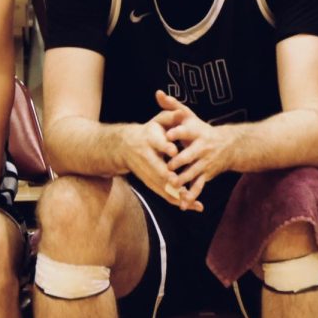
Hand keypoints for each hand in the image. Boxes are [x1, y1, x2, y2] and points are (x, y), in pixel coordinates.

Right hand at [117, 95, 196, 209]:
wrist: (124, 146)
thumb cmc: (148, 132)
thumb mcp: (157, 121)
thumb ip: (171, 116)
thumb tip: (183, 112)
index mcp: (148, 139)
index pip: (157, 143)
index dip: (165, 147)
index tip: (174, 151)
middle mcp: (146, 157)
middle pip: (157, 168)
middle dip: (166, 176)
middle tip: (178, 182)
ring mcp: (146, 172)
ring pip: (160, 184)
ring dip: (175, 193)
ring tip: (193, 201)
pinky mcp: (148, 182)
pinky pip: (162, 193)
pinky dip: (176, 200)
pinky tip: (191, 206)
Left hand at [156, 91, 235, 209]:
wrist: (228, 146)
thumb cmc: (201, 129)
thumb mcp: (189, 116)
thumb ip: (172, 105)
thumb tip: (158, 93)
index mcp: (196, 133)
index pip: (186, 131)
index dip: (178, 133)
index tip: (168, 135)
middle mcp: (201, 148)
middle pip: (189, 155)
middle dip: (179, 161)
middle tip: (168, 166)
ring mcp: (204, 163)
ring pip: (193, 172)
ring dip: (183, 179)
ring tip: (172, 185)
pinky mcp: (206, 175)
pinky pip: (199, 186)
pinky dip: (192, 196)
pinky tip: (183, 204)